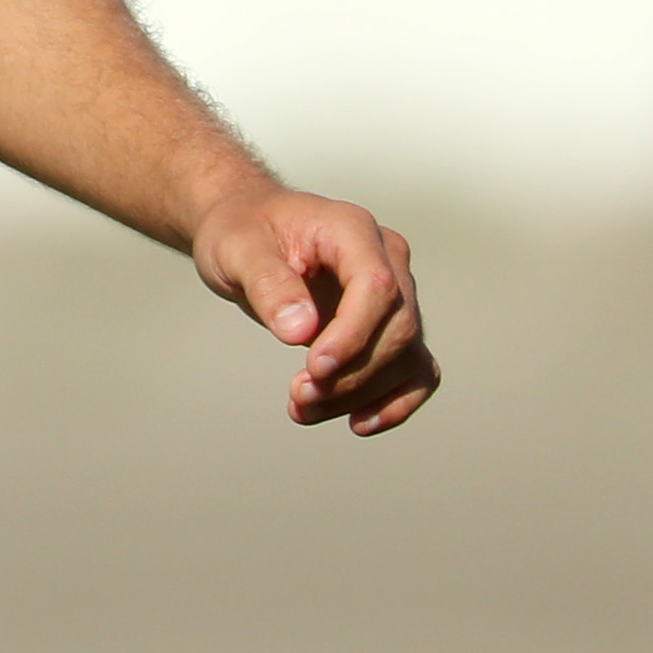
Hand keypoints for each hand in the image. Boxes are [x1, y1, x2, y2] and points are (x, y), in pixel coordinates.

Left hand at [192, 188, 436, 434]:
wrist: (247, 235)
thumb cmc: (241, 232)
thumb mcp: (236, 249)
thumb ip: (267, 283)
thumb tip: (301, 331)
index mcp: (352, 229)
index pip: (377, 286)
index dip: (353, 334)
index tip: (314, 369)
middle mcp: (386, 258)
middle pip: (397, 327)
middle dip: (351, 374)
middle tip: (298, 395)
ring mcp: (396, 293)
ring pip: (405, 356)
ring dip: (360, 394)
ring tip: (302, 409)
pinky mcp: (389, 326)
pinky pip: (415, 371)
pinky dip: (394, 402)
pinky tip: (357, 423)